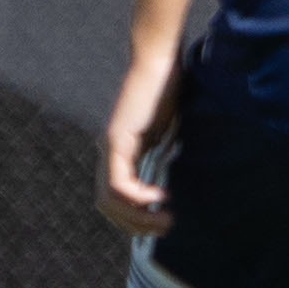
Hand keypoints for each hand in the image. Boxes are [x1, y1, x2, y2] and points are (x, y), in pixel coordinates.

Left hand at [101, 40, 186, 233]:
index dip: (136, 217)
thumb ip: (166, 149)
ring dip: (137, 217)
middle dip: (135, 225)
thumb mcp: (168, 128)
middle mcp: (109, 154)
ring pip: (110, 200)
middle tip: (165, 228)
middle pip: (108, 206)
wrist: (159, 60)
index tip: (166, 218)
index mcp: (122, 153)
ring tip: (164, 220)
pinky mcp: (118, 141)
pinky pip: (120, 182)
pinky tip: (159, 196)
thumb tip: (180, 173)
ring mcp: (110, 148)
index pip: (116, 199)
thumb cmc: (168, 87)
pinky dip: (138, 197)